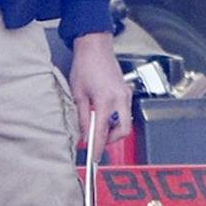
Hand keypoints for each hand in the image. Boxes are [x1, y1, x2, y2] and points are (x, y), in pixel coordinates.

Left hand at [68, 31, 132, 148]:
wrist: (95, 47)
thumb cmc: (85, 66)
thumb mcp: (78, 94)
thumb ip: (83, 117)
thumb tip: (84, 135)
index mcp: (106, 100)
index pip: (102, 132)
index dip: (97, 148)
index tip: (93, 158)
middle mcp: (121, 98)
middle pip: (122, 130)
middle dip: (110, 140)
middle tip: (96, 142)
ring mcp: (126, 94)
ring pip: (125, 121)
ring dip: (113, 129)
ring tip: (97, 126)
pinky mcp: (126, 91)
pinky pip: (124, 111)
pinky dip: (116, 118)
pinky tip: (103, 115)